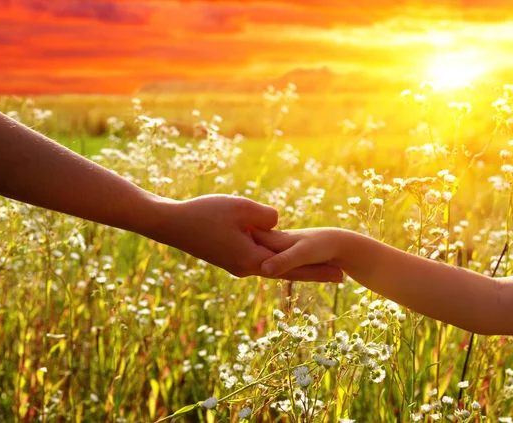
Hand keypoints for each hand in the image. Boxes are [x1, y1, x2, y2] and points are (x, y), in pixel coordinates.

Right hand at [148, 195, 342, 281]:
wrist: (170, 225)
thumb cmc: (204, 213)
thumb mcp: (241, 208)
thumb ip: (268, 216)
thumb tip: (278, 222)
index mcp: (253, 259)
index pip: (294, 267)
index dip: (319, 269)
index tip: (342, 272)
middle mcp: (247, 268)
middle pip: (288, 273)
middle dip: (315, 274)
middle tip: (341, 278)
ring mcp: (237, 265)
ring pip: (274, 269)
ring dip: (296, 269)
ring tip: (318, 270)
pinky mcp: (229, 258)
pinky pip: (260, 262)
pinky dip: (277, 264)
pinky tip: (282, 262)